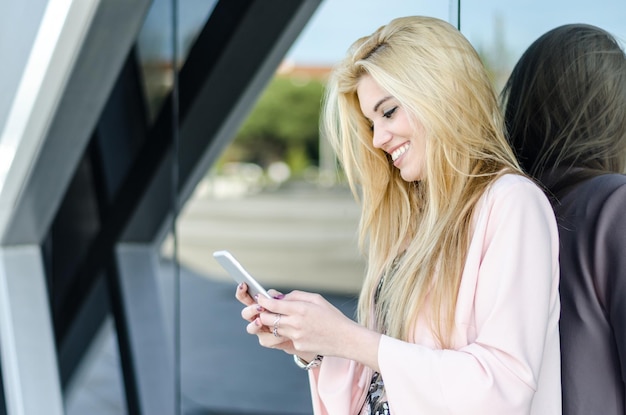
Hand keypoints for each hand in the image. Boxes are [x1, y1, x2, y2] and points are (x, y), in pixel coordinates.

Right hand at [237, 283, 297, 354]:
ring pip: (251, 328)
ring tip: (261, 321)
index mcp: (261, 304)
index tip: (243, 284)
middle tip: (260, 308)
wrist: (306, 332)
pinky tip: (284, 335)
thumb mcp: (293, 302)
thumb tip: (270, 294)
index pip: (246, 297)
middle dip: (251, 310)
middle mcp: (258, 317)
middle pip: (245, 313)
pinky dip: (274, 337)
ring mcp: (262, 330)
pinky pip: (265, 340)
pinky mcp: (268, 340)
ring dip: (255, 324)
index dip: (242, 291)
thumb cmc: (300, 314)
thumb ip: (281, 297)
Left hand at [256, 290, 380, 369]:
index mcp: (300, 309)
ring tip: (279, 317)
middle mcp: (295, 323)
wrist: (345, 339)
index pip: (272, 304)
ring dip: (272, 323)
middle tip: (264, 309)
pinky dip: (287, 332)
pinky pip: (285, 337)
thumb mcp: (316, 299)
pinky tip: (298, 329)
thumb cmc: (332, 317)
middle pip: (266, 319)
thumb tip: (278, 296)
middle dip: (262, 313)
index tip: (259, 298)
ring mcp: (295, 336)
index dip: (262, 301)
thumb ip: (296, 296)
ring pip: (273, 329)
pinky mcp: (297, 346)